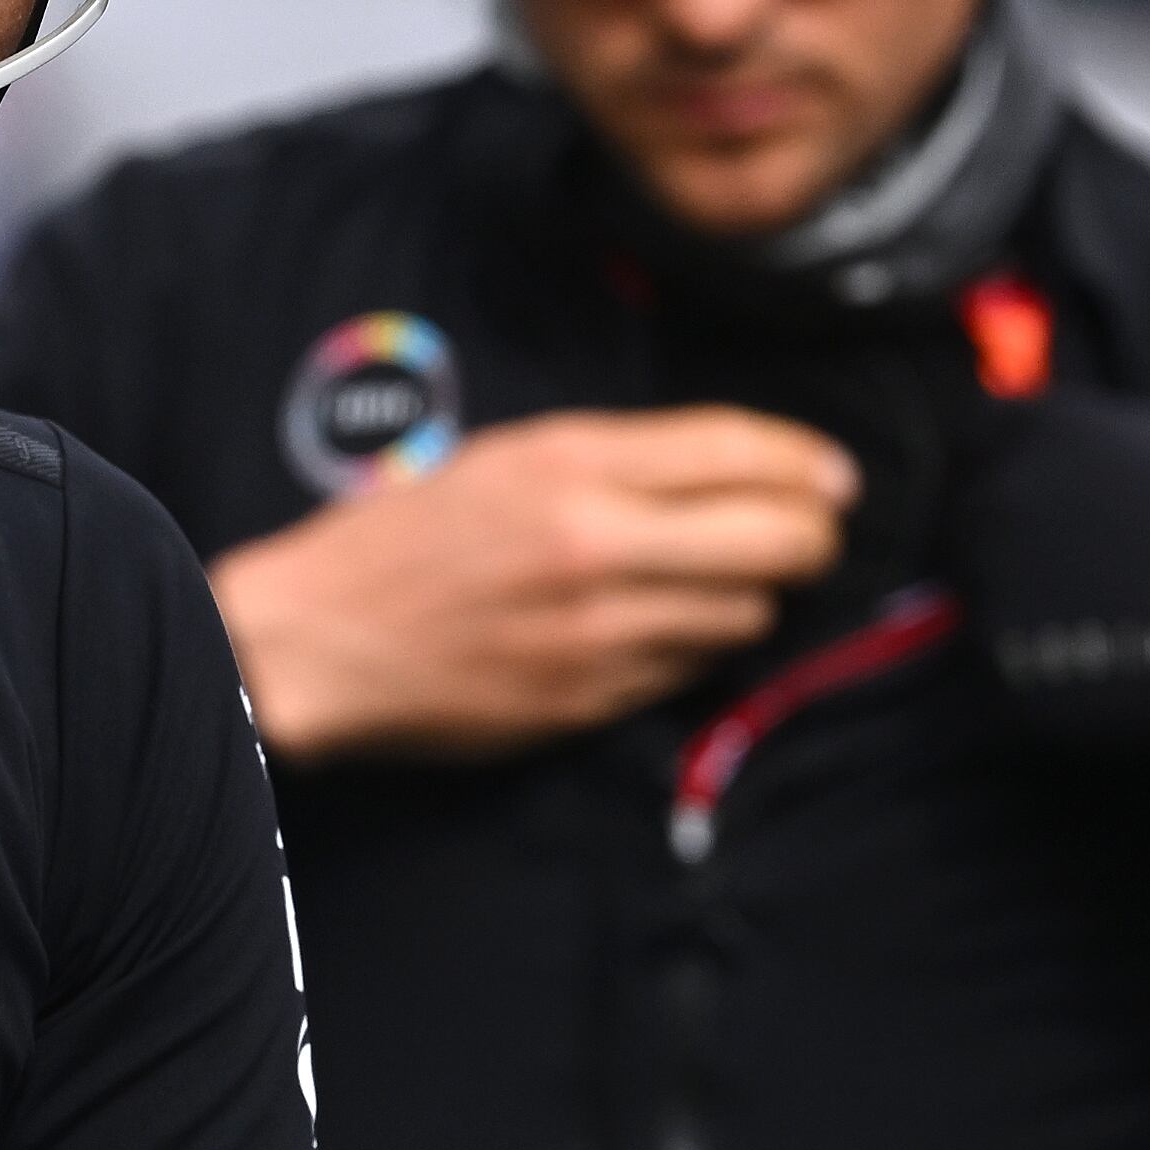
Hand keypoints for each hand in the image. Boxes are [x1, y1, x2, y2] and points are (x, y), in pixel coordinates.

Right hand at [214, 408, 857, 762]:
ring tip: (711, 584)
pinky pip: (691, 668)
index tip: (834, 474)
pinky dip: (693, 646)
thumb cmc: (400, 538)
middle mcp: (596, 542)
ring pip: (748, 611)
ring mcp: (599, 630)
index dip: (808, 461)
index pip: (740, 451)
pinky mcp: (592, 698)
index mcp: (567, 463)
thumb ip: (616, 459)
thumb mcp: (500, 460)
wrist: (315, 641)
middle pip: (779, 538)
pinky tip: (655, 629)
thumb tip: (741, 470)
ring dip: (748, 596)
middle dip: (811, 534)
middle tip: (802, 535)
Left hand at [956, 389, 1149, 829]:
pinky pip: (991, 670)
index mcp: (1037, 429)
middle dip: (1001, 554)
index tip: (1023, 517)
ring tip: (1108, 629)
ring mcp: (990, 574)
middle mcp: (997, 491)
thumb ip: (1068, 447)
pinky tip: (1104, 670)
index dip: (992, 482)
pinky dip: (1033, 677)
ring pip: (970, 599)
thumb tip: (999, 452)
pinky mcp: (993, 658)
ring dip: (1018, 615)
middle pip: (961, 523)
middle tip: (1079, 591)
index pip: (971, 444)